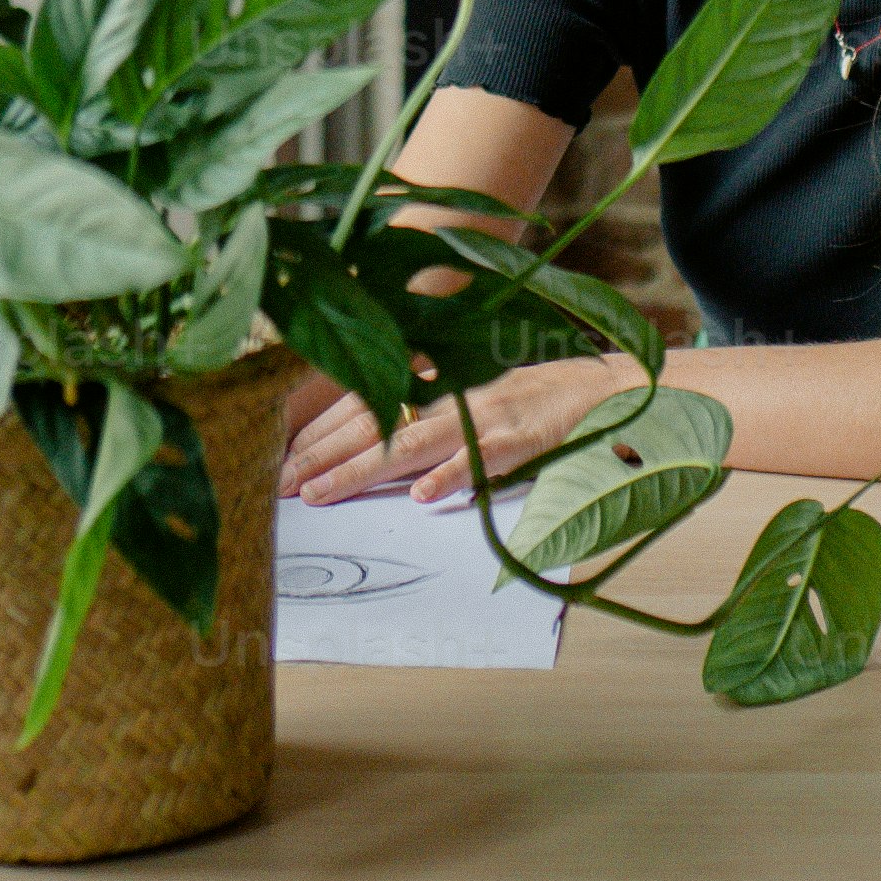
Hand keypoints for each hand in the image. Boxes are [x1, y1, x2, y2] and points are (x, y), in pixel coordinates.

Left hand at [279, 355, 629, 507]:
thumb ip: (426, 417)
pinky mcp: (524, 438)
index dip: (319, 433)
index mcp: (437, 385)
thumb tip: (376, 448)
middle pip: (375, 425)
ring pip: (413, 443)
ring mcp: (486, 416)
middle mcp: (452, 396)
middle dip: (322, 457)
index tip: (279, 460)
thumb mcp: (470, 398)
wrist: (603, 387)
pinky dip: (454, 475)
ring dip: (363, 470)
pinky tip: (424, 496)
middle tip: (278, 485)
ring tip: (320, 494)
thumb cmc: (530, 398)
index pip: (365, 406)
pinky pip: (484, 459)